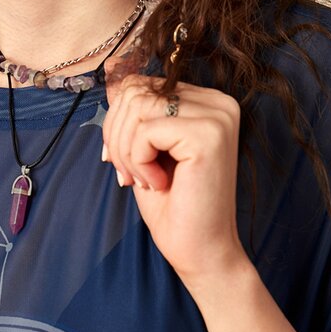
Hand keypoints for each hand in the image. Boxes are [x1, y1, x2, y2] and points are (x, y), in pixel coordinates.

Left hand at [102, 72, 247, 283]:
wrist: (201, 250)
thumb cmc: (174, 206)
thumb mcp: (146, 150)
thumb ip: (135, 114)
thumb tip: (111, 80)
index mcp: (206, 102)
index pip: (140, 85)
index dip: (118, 122)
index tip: (123, 160)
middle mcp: (219, 103)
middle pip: (135, 91)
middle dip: (116, 136)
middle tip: (129, 175)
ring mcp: (217, 116)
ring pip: (136, 107)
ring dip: (126, 151)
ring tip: (143, 180)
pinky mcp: (208, 134)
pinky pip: (145, 130)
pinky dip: (138, 160)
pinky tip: (158, 183)